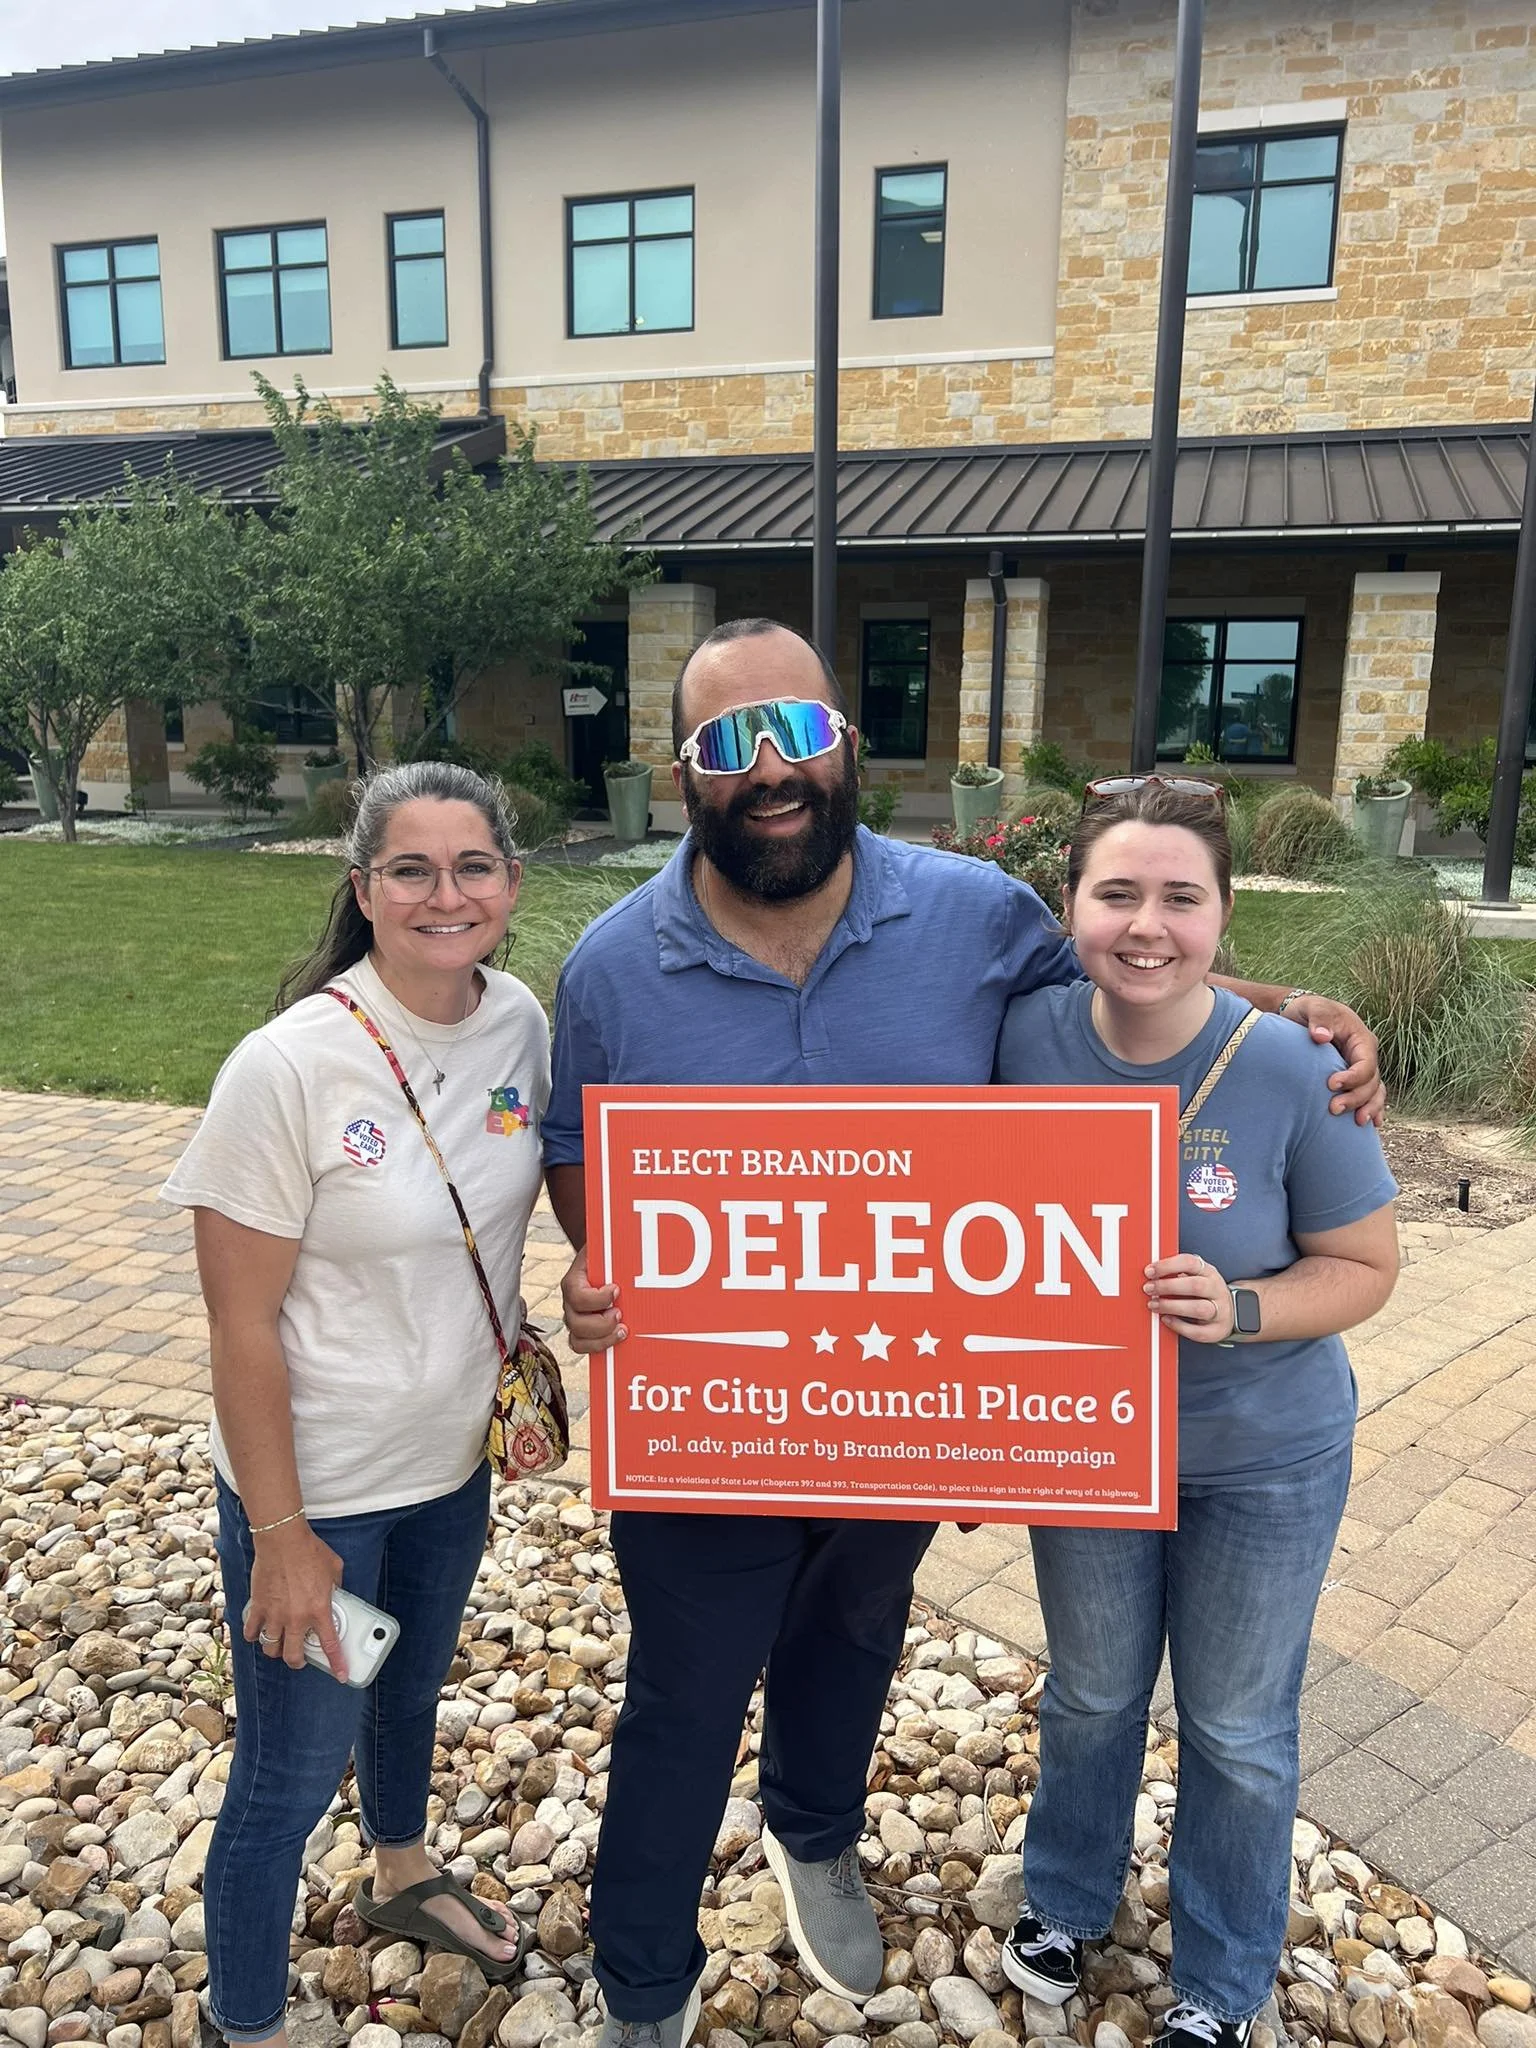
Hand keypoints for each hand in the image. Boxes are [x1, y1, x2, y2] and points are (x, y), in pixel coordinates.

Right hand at [245, 1522, 345, 1676]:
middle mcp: (296, 1618)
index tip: (341, 1675)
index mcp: (319, 1610)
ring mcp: (275, 1615)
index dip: (337, 1664)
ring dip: (275, 1650)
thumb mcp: (334, 1568)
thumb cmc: (310, 1550)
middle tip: (300, 1658)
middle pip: (292, 1657)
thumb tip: (334, 1593)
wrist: (283, 1539)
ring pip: (271, 1649)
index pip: (330, 1645)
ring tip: (279, 1644)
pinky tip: (258, 1631)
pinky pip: (251, 1632)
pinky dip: (253, 1635)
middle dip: (297, 1662)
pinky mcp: (258, 1607)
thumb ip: (335, 1586)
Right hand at [561, 1244, 625, 1354]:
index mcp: (573, 1281)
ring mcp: (575, 1319)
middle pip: (575, 1323)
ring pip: (577, 1340)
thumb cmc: (607, 1256)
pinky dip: (600, 1348)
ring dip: (602, 1340)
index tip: (617, 1290)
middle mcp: (570, 1303)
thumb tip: (636, 1237)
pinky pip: (584, 1347)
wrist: (602, 1262)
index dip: (597, 1298)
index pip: (576, 1295)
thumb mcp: (608, 1248)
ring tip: (622, 1331)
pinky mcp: (584, 1332)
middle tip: (621, 1314)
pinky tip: (617, 1341)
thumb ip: (616, 1248)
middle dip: (601, 1324)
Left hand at [1144, 1254, 1234, 1344]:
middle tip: (1148, 1289)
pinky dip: (1179, 1326)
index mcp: (1209, 1272)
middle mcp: (1216, 1290)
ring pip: (1199, 1309)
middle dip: (1168, 1287)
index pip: (1190, 1263)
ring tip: (1154, 1305)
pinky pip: (1198, 1331)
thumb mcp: (1195, 1276)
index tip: (1149, 1271)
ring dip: (1172, 1306)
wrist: (1231, 1311)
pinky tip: (1166, 1320)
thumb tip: (1151, 1272)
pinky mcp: (1216, 1330)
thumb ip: (1176, 1272)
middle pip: (1195, 1286)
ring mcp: (1220, 1311)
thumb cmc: (1205, 1292)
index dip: (1168, 1266)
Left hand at [1280, 995, 1385, 1125]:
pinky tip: (1373, 1124)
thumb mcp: (1312, 1008)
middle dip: (1356, 1098)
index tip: (1331, 1084)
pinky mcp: (1353, 1078)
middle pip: (1371, 1082)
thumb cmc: (1309, 1010)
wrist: (1302, 1015)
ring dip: (1368, 1108)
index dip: (1353, 1077)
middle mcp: (1365, 1056)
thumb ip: (1318, 1019)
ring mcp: (1361, 1068)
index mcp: (1361, 1039)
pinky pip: (1370, 1095)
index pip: (1366, 1063)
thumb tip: (1322, 1036)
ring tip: (1357, 1122)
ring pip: (1374, 1092)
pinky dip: (1373, 1108)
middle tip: (1333, 1108)